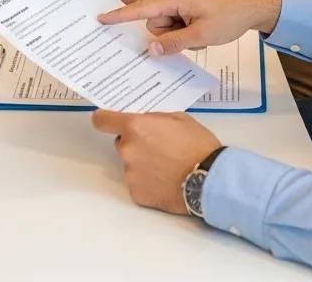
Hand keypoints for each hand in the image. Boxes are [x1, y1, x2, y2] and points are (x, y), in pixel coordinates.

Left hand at [93, 110, 221, 214]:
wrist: (209, 179)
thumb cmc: (197, 143)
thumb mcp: (179, 118)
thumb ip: (155, 119)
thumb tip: (145, 124)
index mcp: (136, 127)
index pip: (102, 120)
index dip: (104, 119)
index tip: (107, 120)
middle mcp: (127, 150)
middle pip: (122, 143)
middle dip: (136, 143)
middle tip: (159, 146)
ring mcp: (130, 174)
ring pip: (131, 163)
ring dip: (143, 163)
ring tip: (168, 166)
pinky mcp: (137, 194)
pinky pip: (138, 182)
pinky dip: (149, 181)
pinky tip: (167, 180)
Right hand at [98, 0, 281, 54]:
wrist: (255, 3)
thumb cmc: (230, 15)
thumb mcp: (201, 34)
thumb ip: (173, 42)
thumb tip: (151, 49)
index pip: (141, 8)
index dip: (120, 15)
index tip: (100, 18)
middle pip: (155, 21)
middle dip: (168, 34)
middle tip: (192, 35)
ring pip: (167, 22)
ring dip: (180, 32)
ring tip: (202, 31)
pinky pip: (178, 18)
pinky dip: (187, 27)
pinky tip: (203, 29)